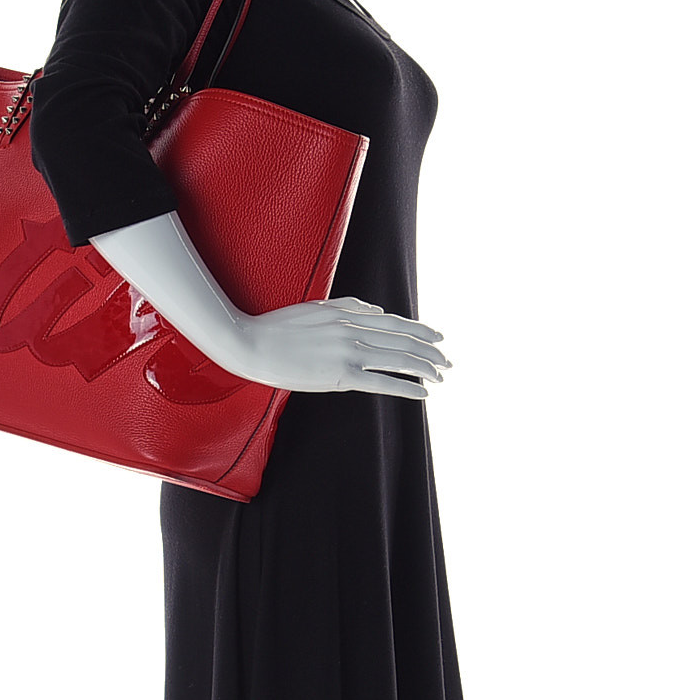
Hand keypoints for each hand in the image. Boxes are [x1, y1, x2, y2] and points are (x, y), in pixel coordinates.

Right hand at [231, 296, 451, 398]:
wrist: (251, 344)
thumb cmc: (279, 327)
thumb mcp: (316, 307)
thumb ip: (348, 307)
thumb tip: (377, 312)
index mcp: (348, 315)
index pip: (395, 323)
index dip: (421, 331)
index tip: (439, 338)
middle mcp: (353, 331)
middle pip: (403, 341)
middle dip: (430, 352)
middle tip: (448, 362)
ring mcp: (348, 353)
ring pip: (398, 359)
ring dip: (425, 368)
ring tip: (440, 376)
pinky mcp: (340, 376)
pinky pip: (382, 382)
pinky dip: (407, 387)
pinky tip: (423, 392)